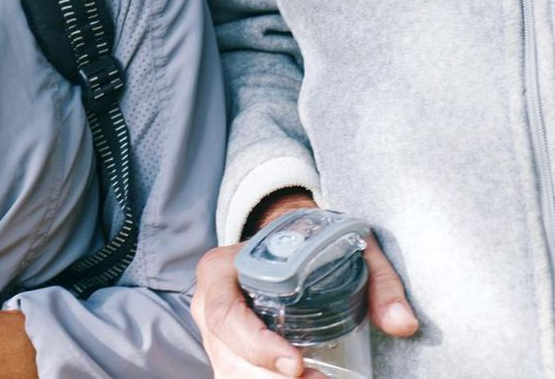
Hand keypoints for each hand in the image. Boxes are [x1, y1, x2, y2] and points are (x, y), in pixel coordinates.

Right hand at [191, 194, 418, 377]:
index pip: (225, 313)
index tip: (297, 363)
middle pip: (228, 357)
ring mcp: (218, 339)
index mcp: (220, 270)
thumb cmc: (311, 246)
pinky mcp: (231, 360)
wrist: (289, 249)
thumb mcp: (345, 248)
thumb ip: (378, 281)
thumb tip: (402, 323)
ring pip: (232, 375)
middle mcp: (209, 306)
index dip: (255, 344)